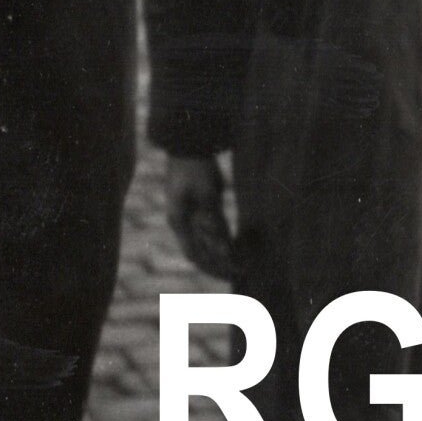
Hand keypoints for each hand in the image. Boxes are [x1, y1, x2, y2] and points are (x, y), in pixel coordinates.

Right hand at [166, 154, 234, 278]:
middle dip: (218, 266)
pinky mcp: (204, 207)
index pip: (195, 253)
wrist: (190, 145)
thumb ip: (213, 220)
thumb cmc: (195, 168)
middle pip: (200, 252)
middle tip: (239, 275)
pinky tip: (239, 247)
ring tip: (242, 266)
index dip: (212, 267)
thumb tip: (223, 247)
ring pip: (208, 243)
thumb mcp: (206, 193)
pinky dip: (226, 241)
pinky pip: (215, 230)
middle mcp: (184, 222)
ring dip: (223, 255)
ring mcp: (193, 215)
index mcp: (179, 221)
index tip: (231, 274)